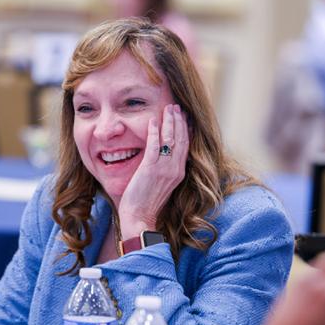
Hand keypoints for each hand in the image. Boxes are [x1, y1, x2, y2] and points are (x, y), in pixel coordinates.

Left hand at [117, 104, 188, 237]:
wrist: (139, 217)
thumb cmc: (146, 203)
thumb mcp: (161, 184)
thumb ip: (164, 170)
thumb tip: (162, 158)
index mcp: (179, 173)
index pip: (185, 146)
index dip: (185, 129)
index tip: (184, 117)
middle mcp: (175, 169)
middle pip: (181, 139)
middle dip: (179, 121)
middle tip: (177, 107)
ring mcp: (164, 169)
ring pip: (170, 139)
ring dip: (169, 122)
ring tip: (168, 108)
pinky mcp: (150, 169)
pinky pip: (154, 146)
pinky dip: (154, 132)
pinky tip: (153, 121)